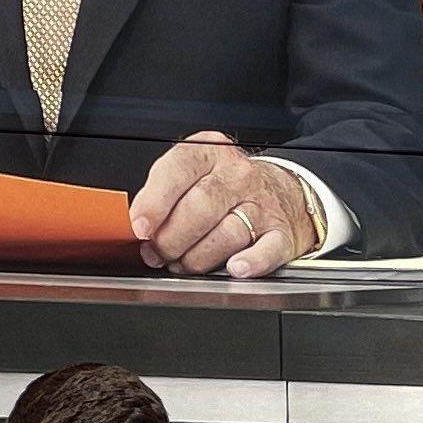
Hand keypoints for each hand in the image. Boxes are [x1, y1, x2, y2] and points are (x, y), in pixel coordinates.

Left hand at [132, 131, 321, 278]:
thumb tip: (139, 227)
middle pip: (201, 206)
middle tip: (157, 254)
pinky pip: (266, 249)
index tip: (140, 227)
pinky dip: (250, 262)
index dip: (155, 201)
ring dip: (198, 257)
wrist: (284, 192)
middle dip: (171, 238)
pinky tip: (234, 267)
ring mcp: (262, 205)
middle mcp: (238, 176)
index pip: (180, 169)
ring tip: (183, 264)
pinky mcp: (281, 233)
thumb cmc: (227, 188)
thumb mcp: (193, 175)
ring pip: (226, 233)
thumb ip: (165, 196)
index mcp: (210, 154)